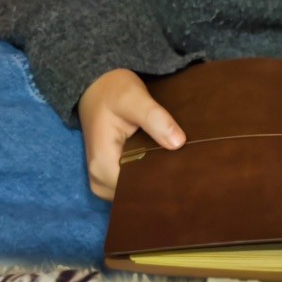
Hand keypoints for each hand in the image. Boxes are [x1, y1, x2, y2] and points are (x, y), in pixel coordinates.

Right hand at [77, 68, 184, 200]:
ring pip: (133, 191)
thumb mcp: (134, 98)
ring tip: (175, 164)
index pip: (135, 188)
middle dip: (158, 182)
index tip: (182, 171)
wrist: (97, 88)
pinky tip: (162, 163)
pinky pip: (130, 185)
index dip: (159, 180)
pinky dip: (145, 176)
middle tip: (184, 167)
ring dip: (153, 179)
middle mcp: (99, 179)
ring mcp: (102, 180)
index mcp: (102, 163)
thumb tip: (178, 143)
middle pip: (134, 193)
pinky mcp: (109, 176)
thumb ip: (155, 118)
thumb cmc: (113, 91)